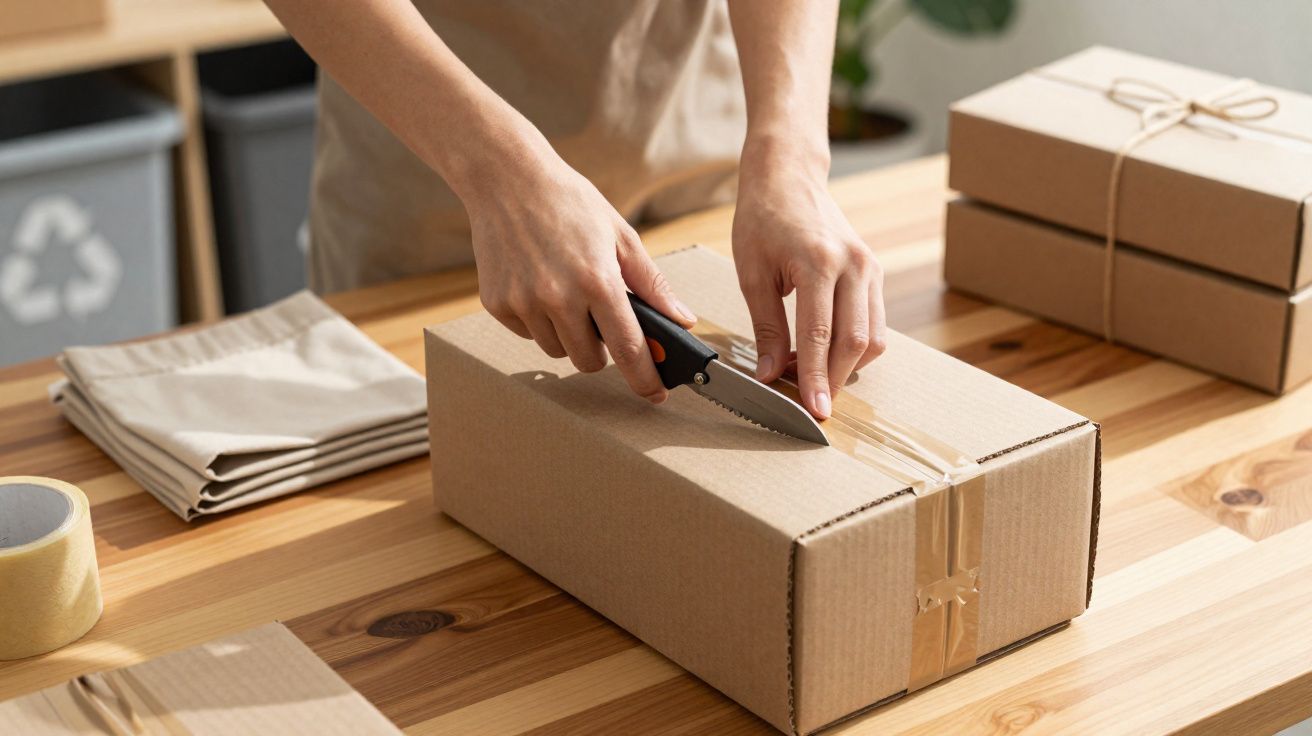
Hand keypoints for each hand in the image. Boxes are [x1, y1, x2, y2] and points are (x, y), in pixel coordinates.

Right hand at [468, 159, 696, 403]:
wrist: (507, 178)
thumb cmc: (570, 203)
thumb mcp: (621, 236)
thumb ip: (652, 284)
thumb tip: (682, 320)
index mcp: (598, 281)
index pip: (628, 348)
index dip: (645, 378)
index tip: (656, 394)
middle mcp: (558, 297)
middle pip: (589, 361)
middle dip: (601, 351)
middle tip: (601, 321)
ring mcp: (524, 303)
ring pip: (556, 350)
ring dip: (568, 335)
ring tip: (566, 292)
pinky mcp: (497, 304)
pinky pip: (527, 334)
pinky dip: (538, 321)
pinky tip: (537, 283)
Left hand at [732, 152, 886, 419]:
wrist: (789, 176)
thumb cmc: (763, 218)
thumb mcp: (752, 273)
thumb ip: (764, 326)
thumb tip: (768, 374)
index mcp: (819, 262)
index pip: (820, 335)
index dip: (816, 377)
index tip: (814, 411)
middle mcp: (854, 265)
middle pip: (855, 342)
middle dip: (835, 380)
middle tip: (812, 404)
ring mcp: (869, 268)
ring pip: (873, 337)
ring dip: (847, 367)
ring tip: (812, 379)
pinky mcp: (873, 272)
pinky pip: (874, 322)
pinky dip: (855, 347)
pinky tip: (826, 355)